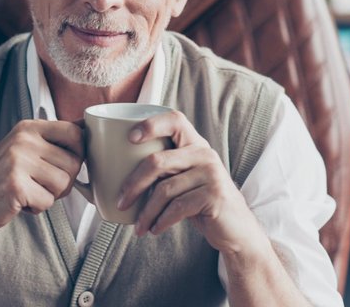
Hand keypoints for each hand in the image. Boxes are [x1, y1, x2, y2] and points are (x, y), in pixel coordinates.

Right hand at [0, 119, 84, 235]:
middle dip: (63, 181)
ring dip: (50, 195)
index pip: (75, 133)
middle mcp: (23, 140)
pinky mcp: (15, 185)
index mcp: (28, 128)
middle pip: (74, 163)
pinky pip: (48, 201)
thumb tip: (87, 126)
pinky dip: (37, 207)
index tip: (63, 165)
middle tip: (40, 185)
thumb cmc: (0, 179)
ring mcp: (18, 161)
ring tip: (28, 192)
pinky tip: (20, 202)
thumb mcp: (23, 149)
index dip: (78, 154)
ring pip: (63, 183)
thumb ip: (52, 139)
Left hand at [115, 111, 266, 253]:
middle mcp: (204, 154)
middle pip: (158, 161)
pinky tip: (154, 229)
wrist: (236, 229)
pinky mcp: (214, 195)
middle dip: (133, 184)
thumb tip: (113, 171)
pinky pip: (178, 207)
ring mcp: (212, 173)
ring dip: (146, 212)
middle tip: (121, 202)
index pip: (174, 119)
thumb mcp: (183, 180)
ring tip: (138, 227)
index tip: (129, 139)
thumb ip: (163, 170)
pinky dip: (161, 221)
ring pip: (165, 189)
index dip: (150, 125)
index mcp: (195, 144)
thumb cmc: (199, 203)